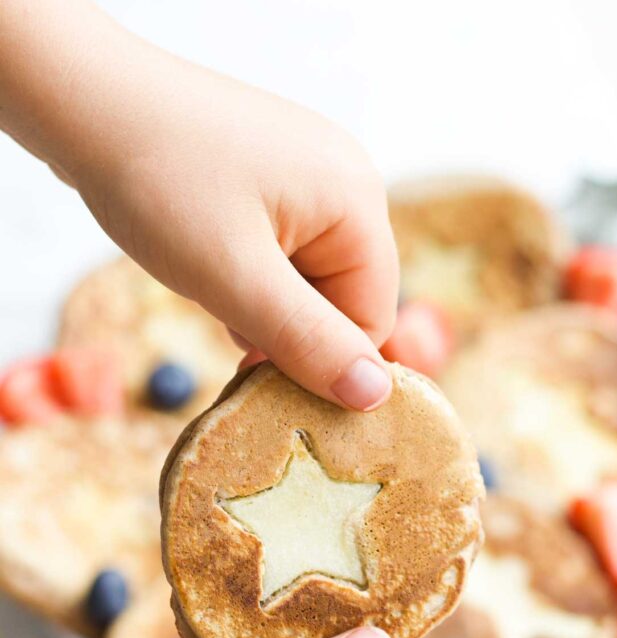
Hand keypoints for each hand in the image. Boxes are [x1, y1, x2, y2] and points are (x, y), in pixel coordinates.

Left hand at [0, 0, 398, 409]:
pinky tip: (205, 262)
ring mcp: (306, 172)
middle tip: (224, 317)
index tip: (260, 373)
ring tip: (207, 282)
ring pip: (305, 278)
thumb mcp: (236, 280)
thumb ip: (309, 342)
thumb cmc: (158, 183)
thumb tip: (375, 397)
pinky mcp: (269, 174)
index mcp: (356, 201)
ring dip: (260, 303)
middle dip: (286, 326)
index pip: (371, 318)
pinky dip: (246, 273)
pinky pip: (278, 249)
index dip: (321, 359)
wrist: (79, 98)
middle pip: (341, 297)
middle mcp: (345, 180)